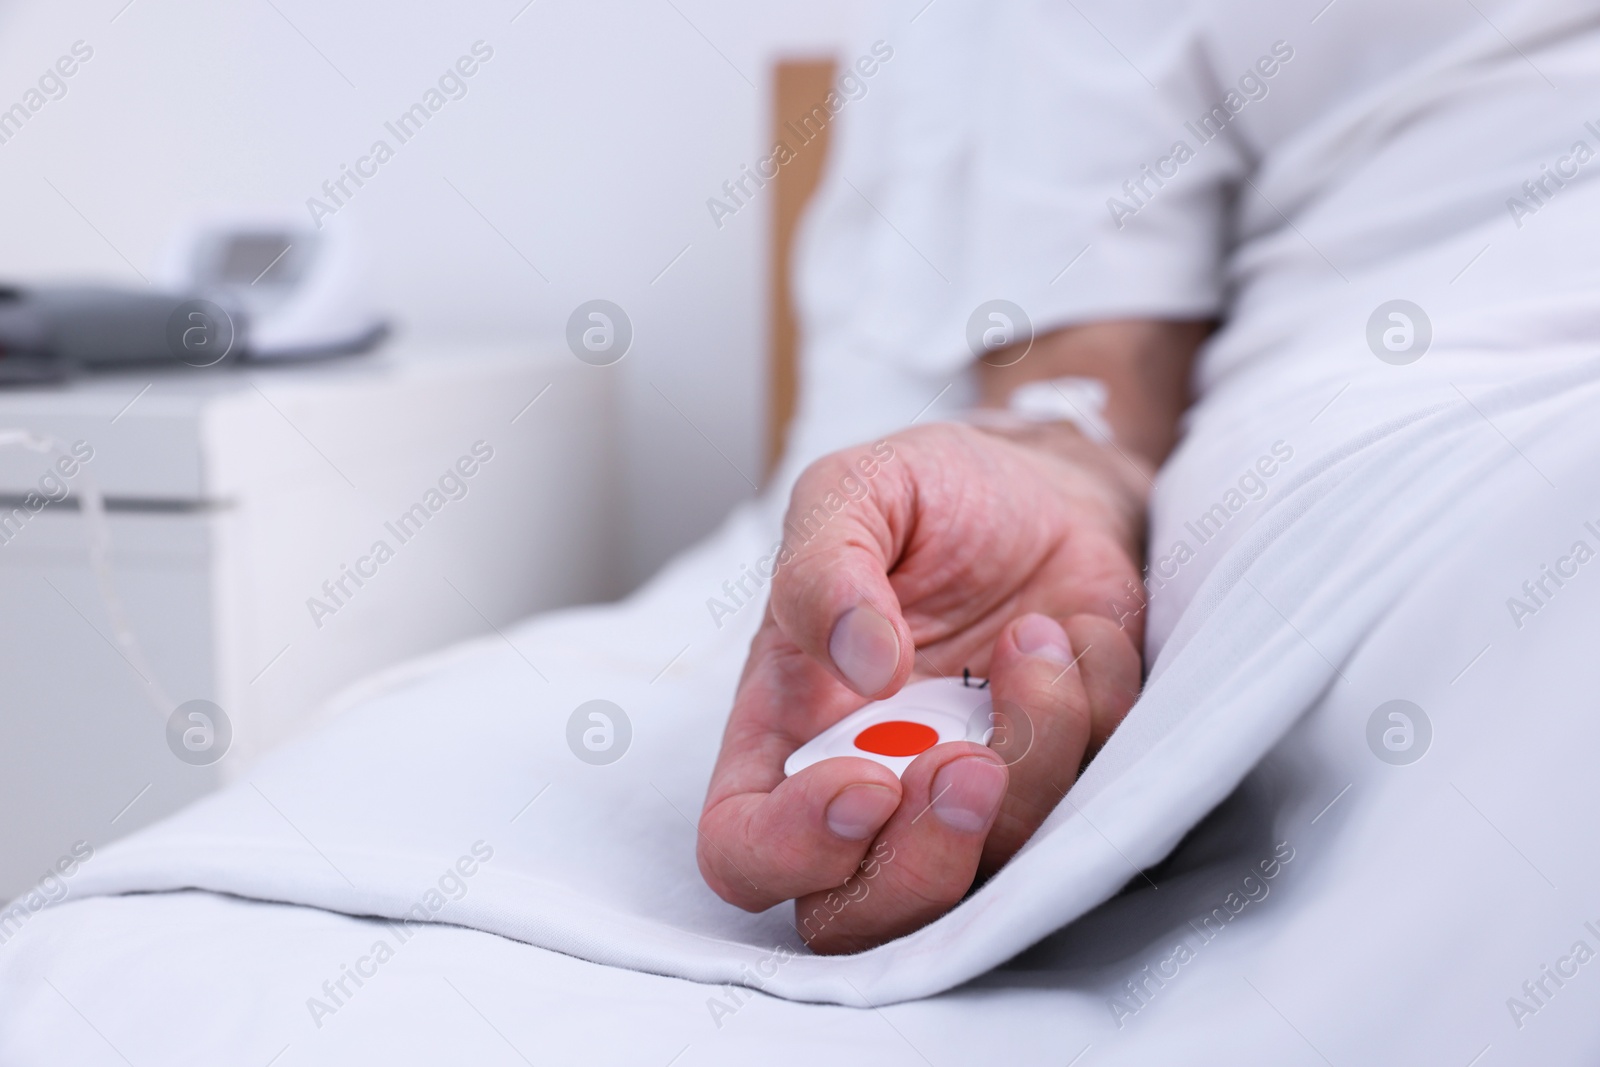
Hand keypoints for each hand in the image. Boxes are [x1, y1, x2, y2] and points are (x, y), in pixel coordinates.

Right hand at [696, 421, 1148, 952]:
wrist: (1051, 486)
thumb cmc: (932, 497)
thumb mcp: (853, 493)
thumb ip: (825, 568)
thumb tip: (861, 665)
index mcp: (788, 732)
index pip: (743, 853)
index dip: (792, 852)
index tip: (865, 783)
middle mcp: (871, 788)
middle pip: (861, 916)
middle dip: (925, 858)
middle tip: (967, 762)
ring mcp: (970, 802)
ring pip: (989, 877)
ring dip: (1030, 757)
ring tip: (1037, 637)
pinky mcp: (1065, 788)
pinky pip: (1090, 808)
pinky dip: (1094, 711)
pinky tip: (1076, 634)